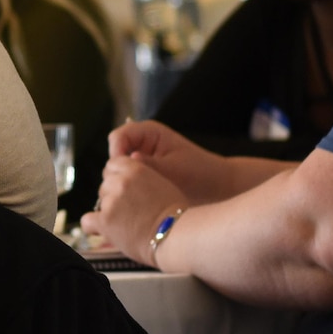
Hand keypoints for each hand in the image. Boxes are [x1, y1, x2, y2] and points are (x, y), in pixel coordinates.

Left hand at [81, 153, 190, 267]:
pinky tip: (104, 231)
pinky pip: (87, 220)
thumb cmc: (176, 214)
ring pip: (99, 202)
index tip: (124, 190)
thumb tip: (129, 181)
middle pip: (105, 184)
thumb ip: (142, 178)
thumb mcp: (163, 184)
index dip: (117, 178)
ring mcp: (111, 201)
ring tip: (126, 223)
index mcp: (136, 169)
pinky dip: (94, 227)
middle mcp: (121, 182)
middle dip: (113, 196)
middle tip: (129, 210)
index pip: (112, 165)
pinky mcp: (105, 220)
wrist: (177, 234)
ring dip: (108, 211)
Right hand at [108, 121, 230, 203]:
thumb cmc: (200, 174)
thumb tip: (122, 162)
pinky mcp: (144, 173)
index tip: (121, 175)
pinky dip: (129, 189)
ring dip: (123, 182)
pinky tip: (137, 201)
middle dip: (118, 171)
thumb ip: (146, 165)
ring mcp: (142, 158)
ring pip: (118, 169)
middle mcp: (142, 142)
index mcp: (149, 132)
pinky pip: (127, 179)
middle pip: (115, 153)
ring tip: (133, 198)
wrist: (218, 187)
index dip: (115, 154)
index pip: (118, 137)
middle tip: (126, 191)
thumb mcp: (172, 170)